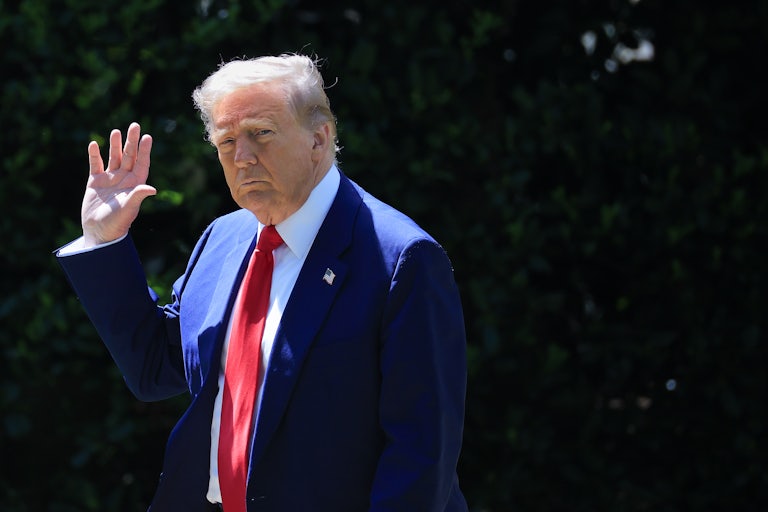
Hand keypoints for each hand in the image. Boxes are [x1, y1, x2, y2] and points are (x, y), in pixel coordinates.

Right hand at [81, 122, 156, 246]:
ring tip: (116, 131)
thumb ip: (138, 196)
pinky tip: (94, 144)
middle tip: (135, 125)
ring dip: (115, 145)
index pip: (142, 164)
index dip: (145, 151)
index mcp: (135, 185)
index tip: (148, 137)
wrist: (99, 232)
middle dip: (132, 141)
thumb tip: (152, 189)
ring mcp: (110, 180)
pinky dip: (94, 155)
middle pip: (129, 156)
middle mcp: (124, 180)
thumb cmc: (117, 223)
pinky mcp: (95, 183)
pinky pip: (95, 165)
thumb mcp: (128, 208)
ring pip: (114, 158)